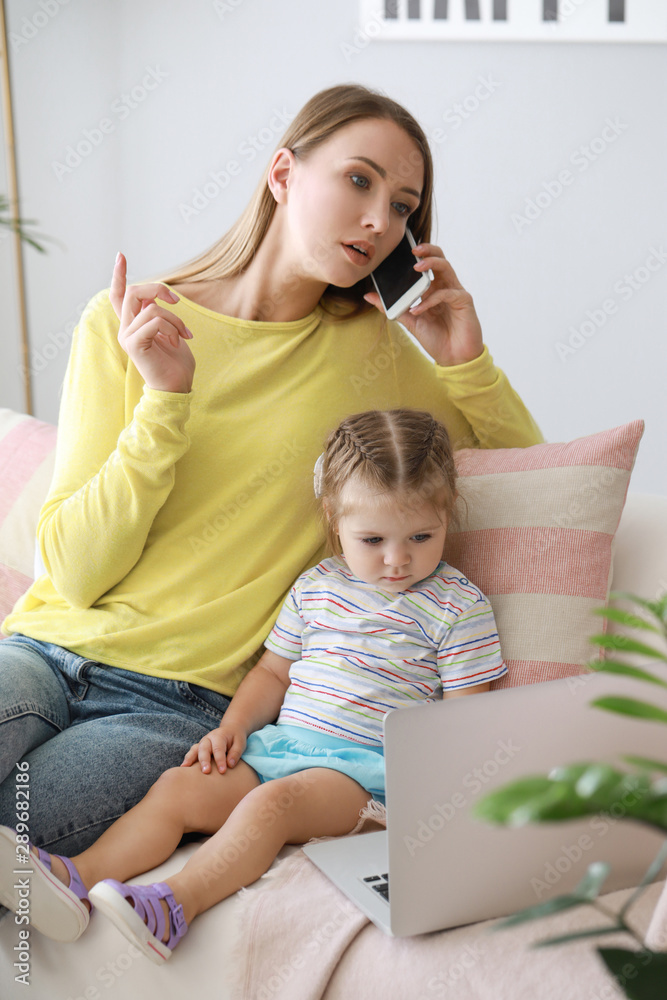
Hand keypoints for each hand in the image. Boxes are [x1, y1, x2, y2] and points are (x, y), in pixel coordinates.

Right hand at [110, 252, 195, 392]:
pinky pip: (154, 321)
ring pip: (150, 307)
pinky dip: (172, 328)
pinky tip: (178, 342)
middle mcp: (126, 329)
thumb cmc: (176, 364)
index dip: (119, 275)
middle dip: (158, 289)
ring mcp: (127, 336)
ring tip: (184, 335)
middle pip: (133, 292)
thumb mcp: (170, 332)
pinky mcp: (134, 344)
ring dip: (175, 318)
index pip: (119, 295)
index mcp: (133, 325)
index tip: (120, 256)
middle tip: (176, 301)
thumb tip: (155, 299)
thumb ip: (159, 314)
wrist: (176, 388)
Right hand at [181, 724, 247, 773]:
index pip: (218, 748)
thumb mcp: (240, 743)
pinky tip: (183, 768)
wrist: (230, 730)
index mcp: (219, 736)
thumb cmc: (236, 738)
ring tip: (185, 769)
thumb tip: (230, 765)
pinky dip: (187, 760)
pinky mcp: (199, 749)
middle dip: (204, 760)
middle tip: (206, 771)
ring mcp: (202, 743)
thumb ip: (235, 753)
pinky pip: (191, 753)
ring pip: (195, 750)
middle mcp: (208, 739)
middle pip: (204, 748)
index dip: (220, 760)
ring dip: (190, 759)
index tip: (223, 771)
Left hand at [364, 243, 483, 366]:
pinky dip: (429, 300)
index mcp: (434, 288)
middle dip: (427, 249)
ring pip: (446, 267)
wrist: (454, 358)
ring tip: (416, 266)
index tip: (401, 249)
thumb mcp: (409, 321)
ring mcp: (456, 292)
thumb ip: (391, 307)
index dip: (418, 253)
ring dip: (431, 264)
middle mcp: (445, 286)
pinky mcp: (464, 300)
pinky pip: (445, 293)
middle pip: (440, 257)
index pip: (427, 263)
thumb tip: (368, 295)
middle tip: (413, 249)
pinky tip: (417, 310)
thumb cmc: (436, 338)